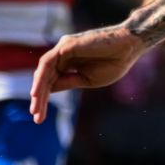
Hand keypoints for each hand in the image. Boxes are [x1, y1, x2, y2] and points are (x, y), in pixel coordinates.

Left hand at [29, 25, 146, 121]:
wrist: (128, 47)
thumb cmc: (113, 62)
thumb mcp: (87, 79)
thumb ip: (68, 82)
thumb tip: (48, 92)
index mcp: (68, 64)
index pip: (51, 82)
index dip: (44, 99)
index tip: (39, 118)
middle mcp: (62, 55)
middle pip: (45, 78)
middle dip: (40, 99)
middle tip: (36, 118)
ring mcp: (63, 49)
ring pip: (44, 72)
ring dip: (38, 91)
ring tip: (36, 110)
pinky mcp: (66, 46)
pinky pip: (48, 63)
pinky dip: (41, 78)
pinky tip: (37, 93)